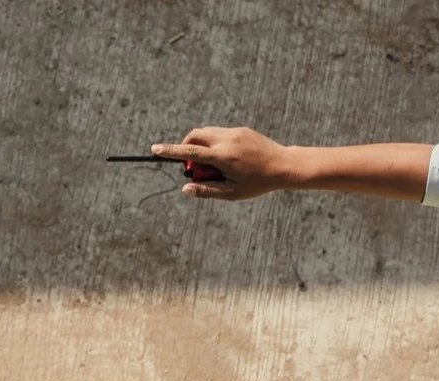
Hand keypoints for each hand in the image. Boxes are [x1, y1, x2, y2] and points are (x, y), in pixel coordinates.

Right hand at [152, 127, 300, 200]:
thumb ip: (207, 190)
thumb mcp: (232, 193)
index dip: (170, 151)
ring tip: (214, 164)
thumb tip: (185, 190)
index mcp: (222, 157)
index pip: (189, 153)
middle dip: (186, 148)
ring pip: (206, 133)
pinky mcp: (241, 129)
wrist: (284, 166)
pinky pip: (220, 133)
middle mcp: (226, 140)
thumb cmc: (258, 183)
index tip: (154, 149)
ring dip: (201, 145)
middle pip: (194, 137)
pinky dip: (214, 142)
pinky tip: (229, 158)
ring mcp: (234, 132)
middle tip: (194, 167)